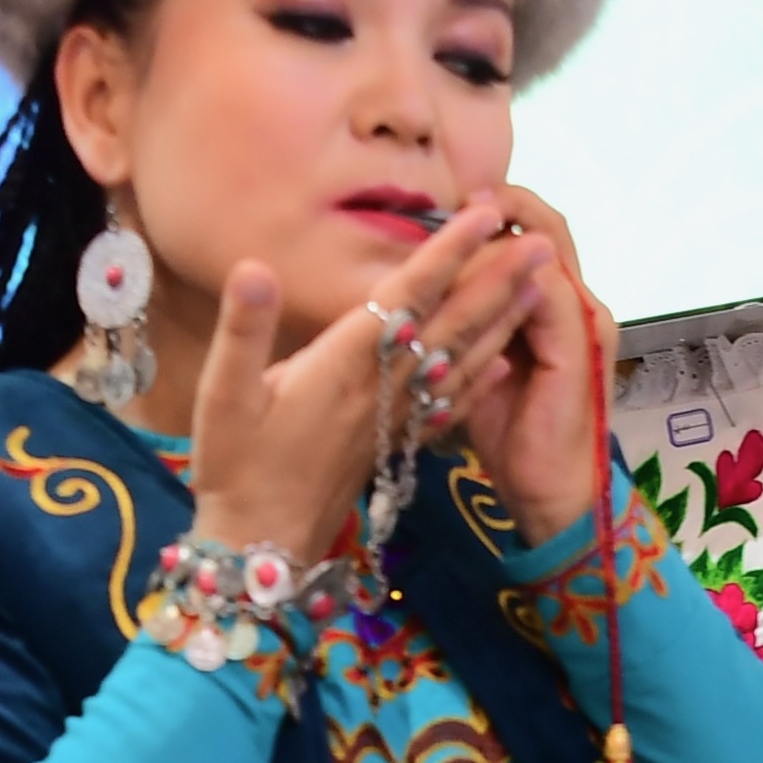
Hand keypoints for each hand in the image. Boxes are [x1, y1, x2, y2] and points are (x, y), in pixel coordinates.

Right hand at [180, 201, 548, 563]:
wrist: (261, 549)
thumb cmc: (235, 470)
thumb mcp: (221, 395)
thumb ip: (242, 329)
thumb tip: (254, 267)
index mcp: (345, 364)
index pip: (408, 294)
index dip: (446, 251)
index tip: (483, 213)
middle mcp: (382, 388)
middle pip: (451, 324)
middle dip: (497, 279)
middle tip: (541, 241)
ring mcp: (393, 419)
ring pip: (460, 360)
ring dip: (502, 321)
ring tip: (539, 286)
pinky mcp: (394, 445)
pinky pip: (449, 404)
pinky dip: (481, 378)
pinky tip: (503, 361)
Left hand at [441, 185, 611, 547]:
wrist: (550, 491)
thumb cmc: (511, 435)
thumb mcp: (479, 364)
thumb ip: (465, 322)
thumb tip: (420, 290)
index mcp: (557, 309)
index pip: (533, 238)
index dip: (497, 213)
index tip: (451, 203)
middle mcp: (578, 304)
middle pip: (549, 227)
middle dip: (506, 202)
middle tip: (462, 191)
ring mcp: (585, 320)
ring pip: (547, 246)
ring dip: (509, 223)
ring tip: (471, 206)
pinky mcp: (580, 342)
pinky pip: (547, 287)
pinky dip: (512, 268)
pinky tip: (477, 258)